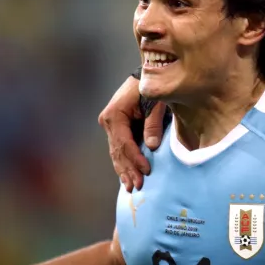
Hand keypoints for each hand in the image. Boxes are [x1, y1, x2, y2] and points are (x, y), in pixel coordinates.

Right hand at [98, 76, 166, 191]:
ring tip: (131, 188)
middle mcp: (108, 122)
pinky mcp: (116, 130)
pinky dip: (124, 164)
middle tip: (138, 187)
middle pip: (118, 152)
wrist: (148, 76)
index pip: (124, 143)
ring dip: (124, 171)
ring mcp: (110, 127)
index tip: (146, 171)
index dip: (135, 159)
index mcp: (114, 115)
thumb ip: (153, 123)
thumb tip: (152, 146)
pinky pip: (119, 150)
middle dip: (128, 170)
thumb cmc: (152, 88)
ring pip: (116, 154)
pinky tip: (127, 177)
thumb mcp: (156, 103)